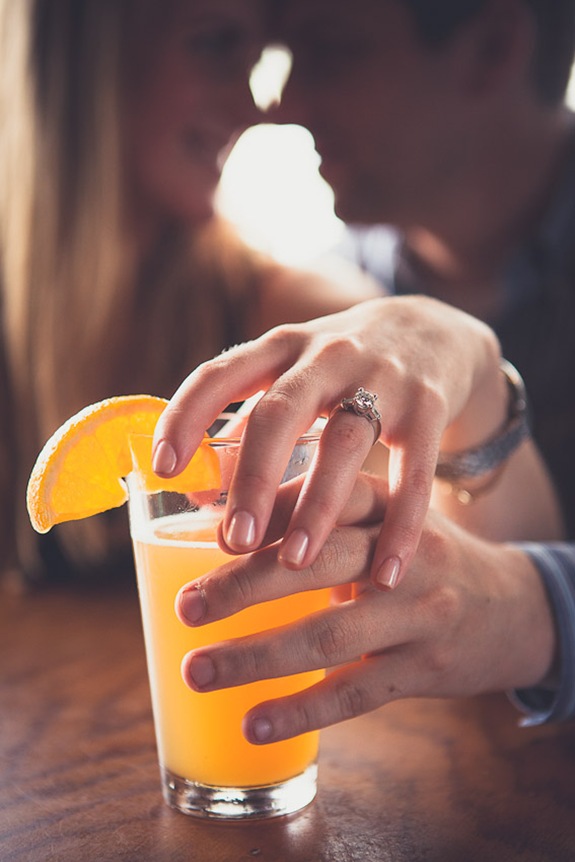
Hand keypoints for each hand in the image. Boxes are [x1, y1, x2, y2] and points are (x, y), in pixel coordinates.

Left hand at [154, 295, 506, 587]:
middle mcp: (325, 355)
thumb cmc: (338, 370)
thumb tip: (196, 493)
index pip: (219, 374)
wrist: (429, 332)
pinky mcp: (430, 404)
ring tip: (295, 564)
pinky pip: (416, 468)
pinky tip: (384, 573)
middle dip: (254, 478)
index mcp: (278, 349)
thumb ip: (246, 429)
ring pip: (346, 442)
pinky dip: (401, 523)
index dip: (185, 417)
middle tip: (235, 542)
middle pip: (281, 412)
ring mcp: (381, 376)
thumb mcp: (289, 381)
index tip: (162, 471)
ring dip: (318, 504)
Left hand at [175, 476, 555, 742]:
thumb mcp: (385, 519)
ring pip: (331, 634)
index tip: (209, 534)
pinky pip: (356, 692)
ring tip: (198, 671)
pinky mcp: (426, 668)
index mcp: (389, 504)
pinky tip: (253, 724)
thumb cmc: (420, 558)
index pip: (326, 495)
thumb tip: (216, 520)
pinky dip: (301, 710)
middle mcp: (405, 552)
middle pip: (319, 562)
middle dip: (245, 585)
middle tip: (186, 607)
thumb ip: (317, 514)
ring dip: (257, 656)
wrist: (511, 608)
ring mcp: (419, 612)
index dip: (268, 511)